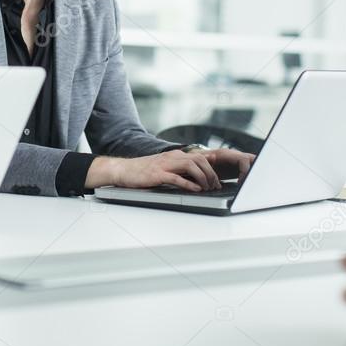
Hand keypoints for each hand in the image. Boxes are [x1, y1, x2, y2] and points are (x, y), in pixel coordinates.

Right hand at [85, 148, 255, 191]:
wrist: (123, 170)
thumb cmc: (143, 172)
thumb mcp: (164, 168)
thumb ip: (179, 171)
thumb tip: (195, 179)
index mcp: (175, 155)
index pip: (199, 157)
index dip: (213, 165)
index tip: (222, 175)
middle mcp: (173, 157)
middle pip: (200, 160)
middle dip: (212, 173)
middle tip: (217, 186)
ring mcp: (165, 164)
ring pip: (191, 167)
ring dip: (203, 178)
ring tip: (209, 188)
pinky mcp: (158, 174)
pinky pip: (177, 178)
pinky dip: (189, 184)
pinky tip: (196, 190)